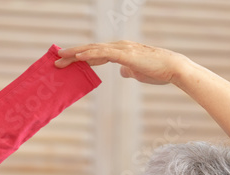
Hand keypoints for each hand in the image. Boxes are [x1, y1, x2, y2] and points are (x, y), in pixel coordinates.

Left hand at [55, 40, 189, 85]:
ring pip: (94, 49)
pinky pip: (104, 54)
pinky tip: (79, 57)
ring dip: (76, 53)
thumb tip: (122, 72)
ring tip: (61, 57)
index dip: (80, 56)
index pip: (96, 52)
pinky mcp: (126, 55)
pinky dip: (90, 55)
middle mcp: (119, 47)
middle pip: (91, 49)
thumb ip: (128, 70)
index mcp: (120, 51)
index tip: (67, 61)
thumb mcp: (138, 72)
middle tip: (56, 60)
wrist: (173, 68)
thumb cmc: (158, 71)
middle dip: (72, 54)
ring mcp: (122, 49)